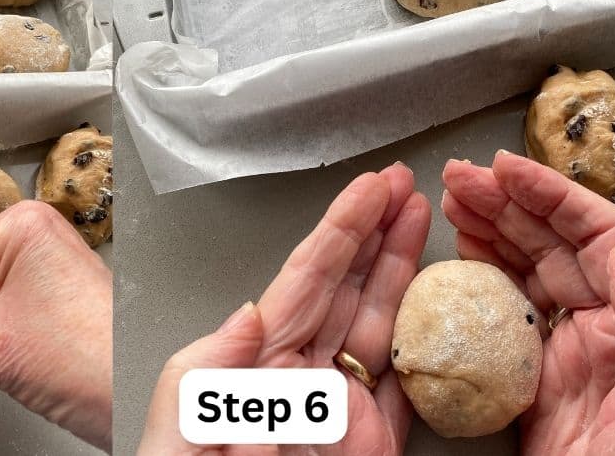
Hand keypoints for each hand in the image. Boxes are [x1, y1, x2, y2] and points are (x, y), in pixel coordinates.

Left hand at [139, 164, 430, 454]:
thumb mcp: (179, 425)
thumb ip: (207, 366)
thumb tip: (248, 311)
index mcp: (253, 361)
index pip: (304, 278)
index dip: (340, 229)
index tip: (369, 189)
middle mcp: (299, 374)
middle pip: (346, 284)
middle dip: (378, 230)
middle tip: (407, 184)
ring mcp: (339, 405)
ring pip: (378, 320)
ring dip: (402, 266)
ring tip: (422, 216)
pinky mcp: (372, 441)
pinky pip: (404, 381)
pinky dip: (423, 339)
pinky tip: (435, 300)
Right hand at [442, 151, 614, 455]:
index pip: (596, 238)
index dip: (550, 196)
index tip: (506, 171)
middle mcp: (604, 336)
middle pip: (551, 249)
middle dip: (505, 205)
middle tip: (460, 180)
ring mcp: (564, 364)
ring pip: (521, 280)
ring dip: (487, 236)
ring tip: (452, 206)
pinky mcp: (531, 398)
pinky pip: (498, 330)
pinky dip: (474, 292)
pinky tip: (456, 269)